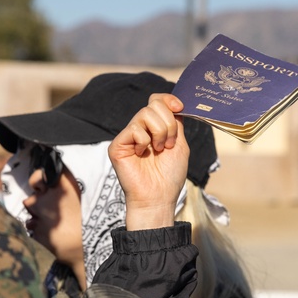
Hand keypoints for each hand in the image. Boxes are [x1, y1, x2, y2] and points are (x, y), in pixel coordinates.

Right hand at [109, 94, 189, 230]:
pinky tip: (143, 154)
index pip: (157, 101)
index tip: (179, 107)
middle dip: (168, 124)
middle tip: (169, 144)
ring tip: (159, 150)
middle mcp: (140, 129)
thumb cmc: (169, 176)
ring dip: (160, 132)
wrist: (158, 197)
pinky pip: (134, 128)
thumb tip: (175, 102)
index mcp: (155, 128)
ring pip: (145, 113)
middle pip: (154, 104)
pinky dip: (145, 141)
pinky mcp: (117, 145)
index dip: (169, 99)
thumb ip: (176, 123)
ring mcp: (128, 136)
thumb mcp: (180, 145)